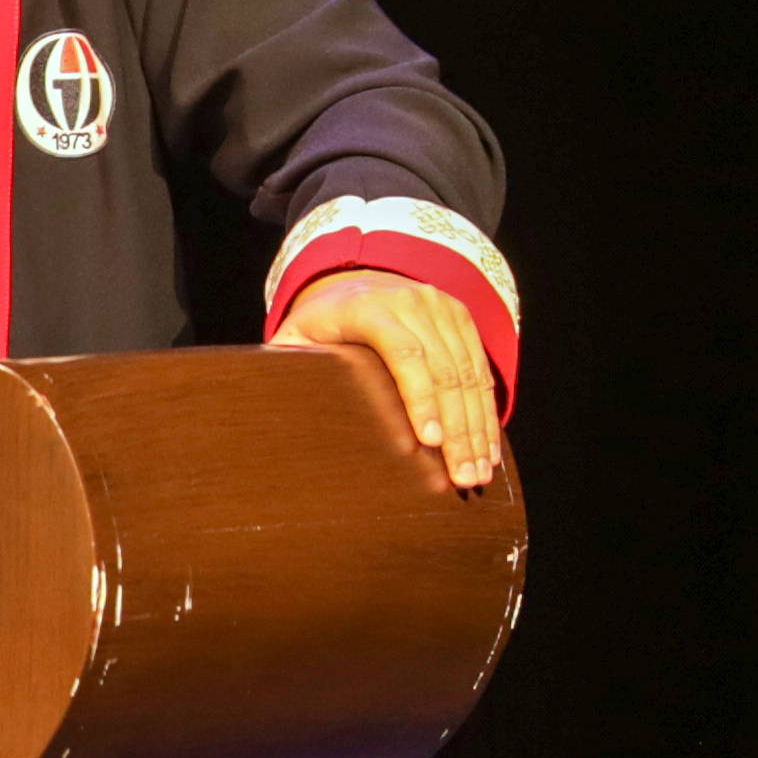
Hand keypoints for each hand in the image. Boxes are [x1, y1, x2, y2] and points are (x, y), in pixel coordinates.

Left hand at [272, 269, 505, 492]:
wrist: (357, 279)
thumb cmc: (323, 322)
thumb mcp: (297, 334)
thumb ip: (288, 362)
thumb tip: (270, 401)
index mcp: (370, 307)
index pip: (405, 353)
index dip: (420, 399)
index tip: (430, 442)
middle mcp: (413, 302)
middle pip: (445, 371)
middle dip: (458, 430)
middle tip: (462, 477)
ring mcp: (441, 307)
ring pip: (469, 374)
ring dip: (477, 428)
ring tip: (478, 473)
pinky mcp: (460, 317)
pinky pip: (480, 369)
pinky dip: (486, 411)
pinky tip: (487, 448)